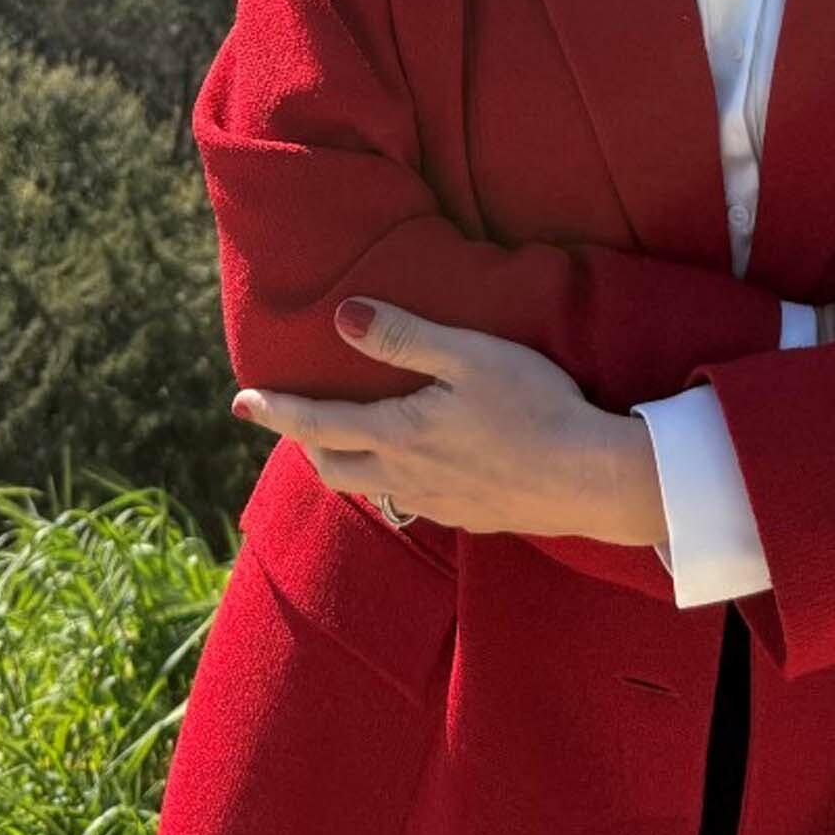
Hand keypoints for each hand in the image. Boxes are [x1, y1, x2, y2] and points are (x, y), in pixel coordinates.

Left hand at [231, 298, 666, 547]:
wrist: (593, 478)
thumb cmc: (537, 406)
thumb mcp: (470, 356)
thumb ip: (405, 337)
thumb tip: (343, 316)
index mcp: (400, 433)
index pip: (316, 424)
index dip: (276, 411)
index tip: (240, 402)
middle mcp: (408, 476)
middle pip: (334, 468)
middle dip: (306, 446)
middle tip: (294, 424)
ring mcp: (439, 505)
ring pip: (373, 490)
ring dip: (349, 465)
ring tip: (348, 443)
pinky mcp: (470, 518)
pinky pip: (415, 503)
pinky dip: (397, 481)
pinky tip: (419, 467)